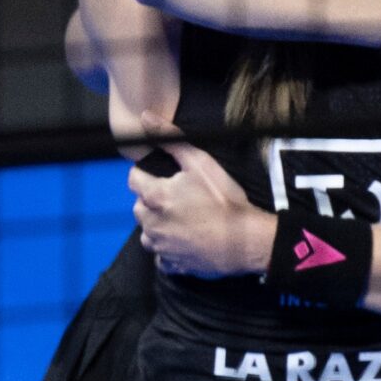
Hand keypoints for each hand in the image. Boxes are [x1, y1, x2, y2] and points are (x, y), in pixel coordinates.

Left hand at [130, 115, 276, 277]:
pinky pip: (162, 256)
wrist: (246, 240)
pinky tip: (187, 241)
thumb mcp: (202, 163)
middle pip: (140, 206)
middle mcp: (150, 222)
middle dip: (154, 201)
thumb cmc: (225, 199)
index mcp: (154, 196)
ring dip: (159, 226)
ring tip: (184, 221)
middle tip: (181, 199)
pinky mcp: (172, 264)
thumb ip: (171, 140)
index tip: (168, 178)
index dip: (149, 176)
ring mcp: (160, 246)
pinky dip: (169, 249)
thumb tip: (144, 117)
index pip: (134, 180)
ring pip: (148, 232)